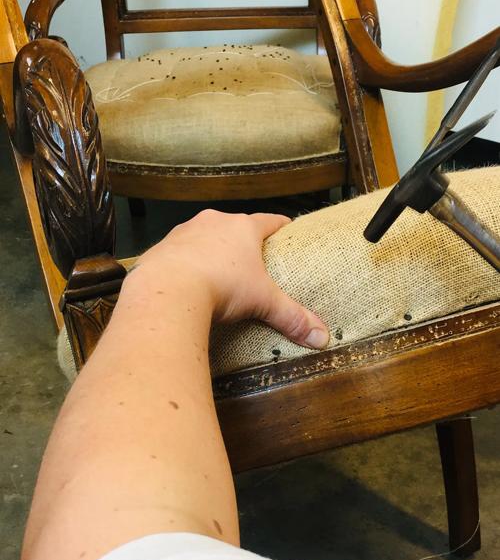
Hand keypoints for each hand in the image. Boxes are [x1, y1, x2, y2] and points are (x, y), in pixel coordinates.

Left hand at [133, 210, 329, 349]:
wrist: (167, 289)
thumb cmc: (221, 286)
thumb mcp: (263, 302)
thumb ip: (292, 317)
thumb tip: (321, 338)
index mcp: (242, 228)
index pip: (268, 221)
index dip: (280, 226)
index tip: (287, 229)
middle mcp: (213, 223)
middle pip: (233, 227)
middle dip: (241, 241)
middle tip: (250, 260)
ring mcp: (184, 233)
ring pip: (202, 237)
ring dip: (209, 250)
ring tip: (216, 272)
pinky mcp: (161, 248)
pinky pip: (176, 253)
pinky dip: (183, 264)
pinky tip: (185, 282)